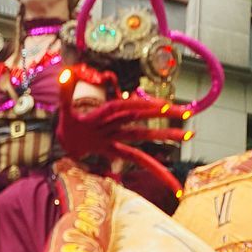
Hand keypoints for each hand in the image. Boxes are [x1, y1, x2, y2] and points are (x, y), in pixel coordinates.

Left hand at [57, 72, 189, 162]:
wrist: (62, 140)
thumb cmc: (66, 125)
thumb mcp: (63, 109)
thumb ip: (66, 93)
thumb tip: (67, 73)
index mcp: (105, 114)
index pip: (127, 108)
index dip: (143, 106)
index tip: (162, 106)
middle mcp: (116, 125)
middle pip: (142, 119)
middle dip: (164, 116)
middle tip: (188, 112)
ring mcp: (118, 138)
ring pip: (144, 137)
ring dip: (166, 136)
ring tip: (189, 135)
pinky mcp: (117, 151)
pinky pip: (137, 160)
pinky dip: (155, 169)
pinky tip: (169, 178)